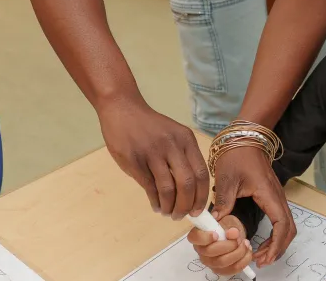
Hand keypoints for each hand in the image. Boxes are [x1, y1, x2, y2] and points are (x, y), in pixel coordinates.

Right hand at [96, 96, 208, 218]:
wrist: (123, 109)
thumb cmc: (149, 126)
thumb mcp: (173, 135)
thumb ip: (182, 157)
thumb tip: (190, 192)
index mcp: (186, 139)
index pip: (201, 173)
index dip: (202, 196)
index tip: (199, 210)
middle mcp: (172, 145)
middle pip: (187, 184)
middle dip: (186, 205)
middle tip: (182, 216)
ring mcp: (153, 152)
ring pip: (168, 188)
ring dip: (169, 206)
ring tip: (168, 212)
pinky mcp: (135, 160)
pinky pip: (149, 186)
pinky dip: (155, 201)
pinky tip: (156, 205)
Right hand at [187, 214, 252, 276]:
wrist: (235, 235)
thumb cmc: (226, 225)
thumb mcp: (225, 216)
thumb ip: (222, 214)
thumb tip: (219, 218)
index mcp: (198, 236)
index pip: (195, 238)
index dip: (205, 237)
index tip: (217, 234)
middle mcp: (201, 251)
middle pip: (211, 252)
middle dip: (228, 244)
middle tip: (238, 237)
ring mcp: (211, 263)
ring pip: (222, 262)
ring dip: (238, 252)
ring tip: (245, 242)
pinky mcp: (221, 270)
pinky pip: (232, 269)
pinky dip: (243, 260)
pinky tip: (247, 250)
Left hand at [211, 145, 290, 266]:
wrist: (246, 138)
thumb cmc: (238, 155)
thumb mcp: (227, 178)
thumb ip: (224, 201)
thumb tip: (218, 222)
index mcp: (269, 194)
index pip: (281, 225)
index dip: (275, 244)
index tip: (262, 256)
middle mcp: (278, 197)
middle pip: (289, 229)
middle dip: (277, 248)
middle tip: (260, 260)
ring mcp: (277, 197)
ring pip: (287, 226)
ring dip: (277, 242)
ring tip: (261, 254)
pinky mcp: (273, 197)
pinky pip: (281, 220)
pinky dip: (275, 234)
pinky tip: (261, 240)